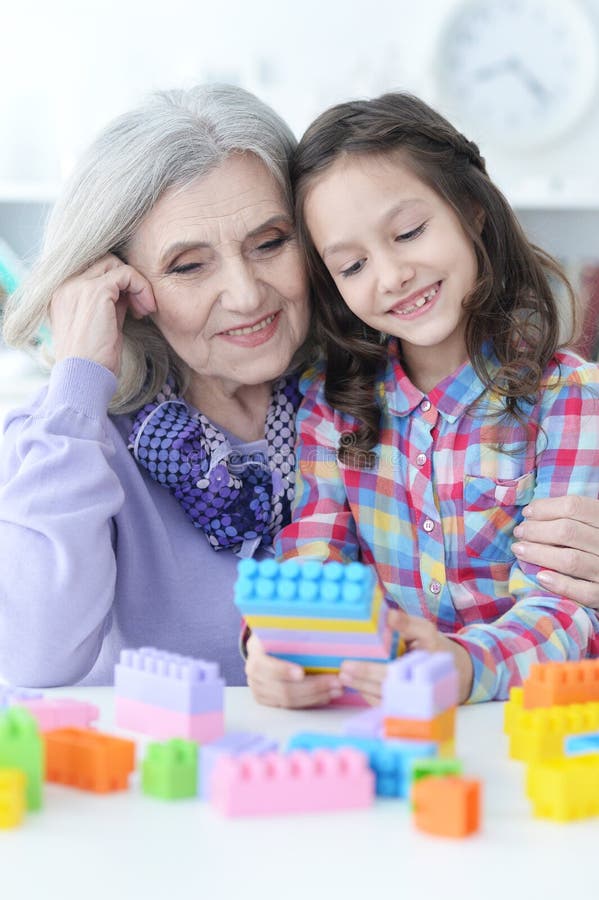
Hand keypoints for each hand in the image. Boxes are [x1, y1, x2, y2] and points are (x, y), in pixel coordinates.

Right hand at [50, 253, 154, 375]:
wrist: (84, 378)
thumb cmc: (93, 361)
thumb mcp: (100, 326)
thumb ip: (109, 305)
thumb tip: (128, 292)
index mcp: (62, 293)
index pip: (94, 271)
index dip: (118, 286)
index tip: (132, 310)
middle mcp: (65, 285)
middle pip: (104, 263)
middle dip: (128, 282)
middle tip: (140, 309)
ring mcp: (77, 286)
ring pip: (115, 265)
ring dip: (137, 284)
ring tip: (144, 310)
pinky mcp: (95, 292)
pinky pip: (126, 274)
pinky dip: (141, 288)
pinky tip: (144, 310)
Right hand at [245, 632, 343, 707]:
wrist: (264, 646)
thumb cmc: (279, 635)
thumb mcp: (283, 628)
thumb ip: (297, 631)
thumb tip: (322, 625)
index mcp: (256, 652)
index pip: (267, 665)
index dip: (283, 670)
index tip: (301, 673)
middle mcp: (254, 673)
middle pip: (282, 688)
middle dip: (312, 687)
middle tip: (335, 682)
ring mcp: (258, 689)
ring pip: (287, 701)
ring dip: (315, 697)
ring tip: (335, 690)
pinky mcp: (265, 699)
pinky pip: (289, 706)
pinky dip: (309, 702)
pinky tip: (324, 696)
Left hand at [338, 609, 473, 704]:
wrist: (455, 671)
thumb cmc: (435, 647)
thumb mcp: (425, 630)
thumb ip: (407, 623)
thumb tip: (390, 615)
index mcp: (421, 667)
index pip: (391, 671)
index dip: (369, 670)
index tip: (350, 665)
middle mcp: (415, 687)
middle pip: (384, 687)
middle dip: (362, 680)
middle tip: (343, 671)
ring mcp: (410, 698)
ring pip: (382, 698)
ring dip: (361, 689)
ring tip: (343, 678)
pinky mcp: (406, 704)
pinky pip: (386, 704)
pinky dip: (369, 696)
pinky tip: (356, 685)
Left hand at [512, 496, 598, 608]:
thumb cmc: (591, 544)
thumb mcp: (587, 525)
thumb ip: (568, 517)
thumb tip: (531, 513)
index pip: (574, 506)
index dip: (546, 508)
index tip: (527, 513)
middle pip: (568, 531)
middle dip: (536, 531)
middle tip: (519, 532)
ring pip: (571, 560)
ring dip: (539, 554)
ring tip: (519, 550)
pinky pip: (582, 592)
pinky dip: (560, 584)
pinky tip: (540, 577)